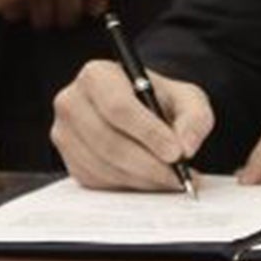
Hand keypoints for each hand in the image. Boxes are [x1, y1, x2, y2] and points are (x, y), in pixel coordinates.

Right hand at [52, 58, 213, 190]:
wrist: (139, 112)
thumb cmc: (159, 101)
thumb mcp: (186, 98)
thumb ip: (194, 117)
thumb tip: (186, 146)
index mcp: (97, 75)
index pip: (119, 107)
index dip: (148, 133)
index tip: (176, 153)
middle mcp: (72, 102)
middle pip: (108, 141)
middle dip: (148, 164)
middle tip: (178, 176)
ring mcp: (65, 134)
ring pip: (103, 166)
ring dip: (141, 179)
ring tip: (170, 179)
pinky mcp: (70, 161)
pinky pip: (97, 181)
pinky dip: (128, 186)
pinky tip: (149, 180)